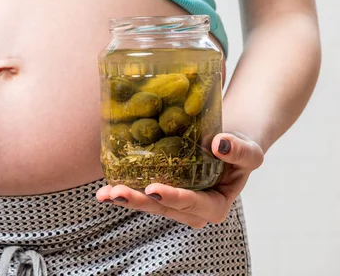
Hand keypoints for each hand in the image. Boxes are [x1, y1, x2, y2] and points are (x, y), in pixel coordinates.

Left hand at [96, 132, 263, 227]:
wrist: (223, 142)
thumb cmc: (238, 147)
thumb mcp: (249, 150)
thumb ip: (240, 150)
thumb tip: (221, 144)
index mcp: (215, 205)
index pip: (193, 205)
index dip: (173, 198)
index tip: (153, 188)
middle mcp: (192, 210)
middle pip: (164, 208)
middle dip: (140, 202)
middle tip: (117, 193)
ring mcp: (174, 203)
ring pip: (148, 204)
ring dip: (126, 199)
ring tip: (105, 194)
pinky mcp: (160, 192)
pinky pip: (140, 193)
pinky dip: (122, 191)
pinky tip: (104, 191)